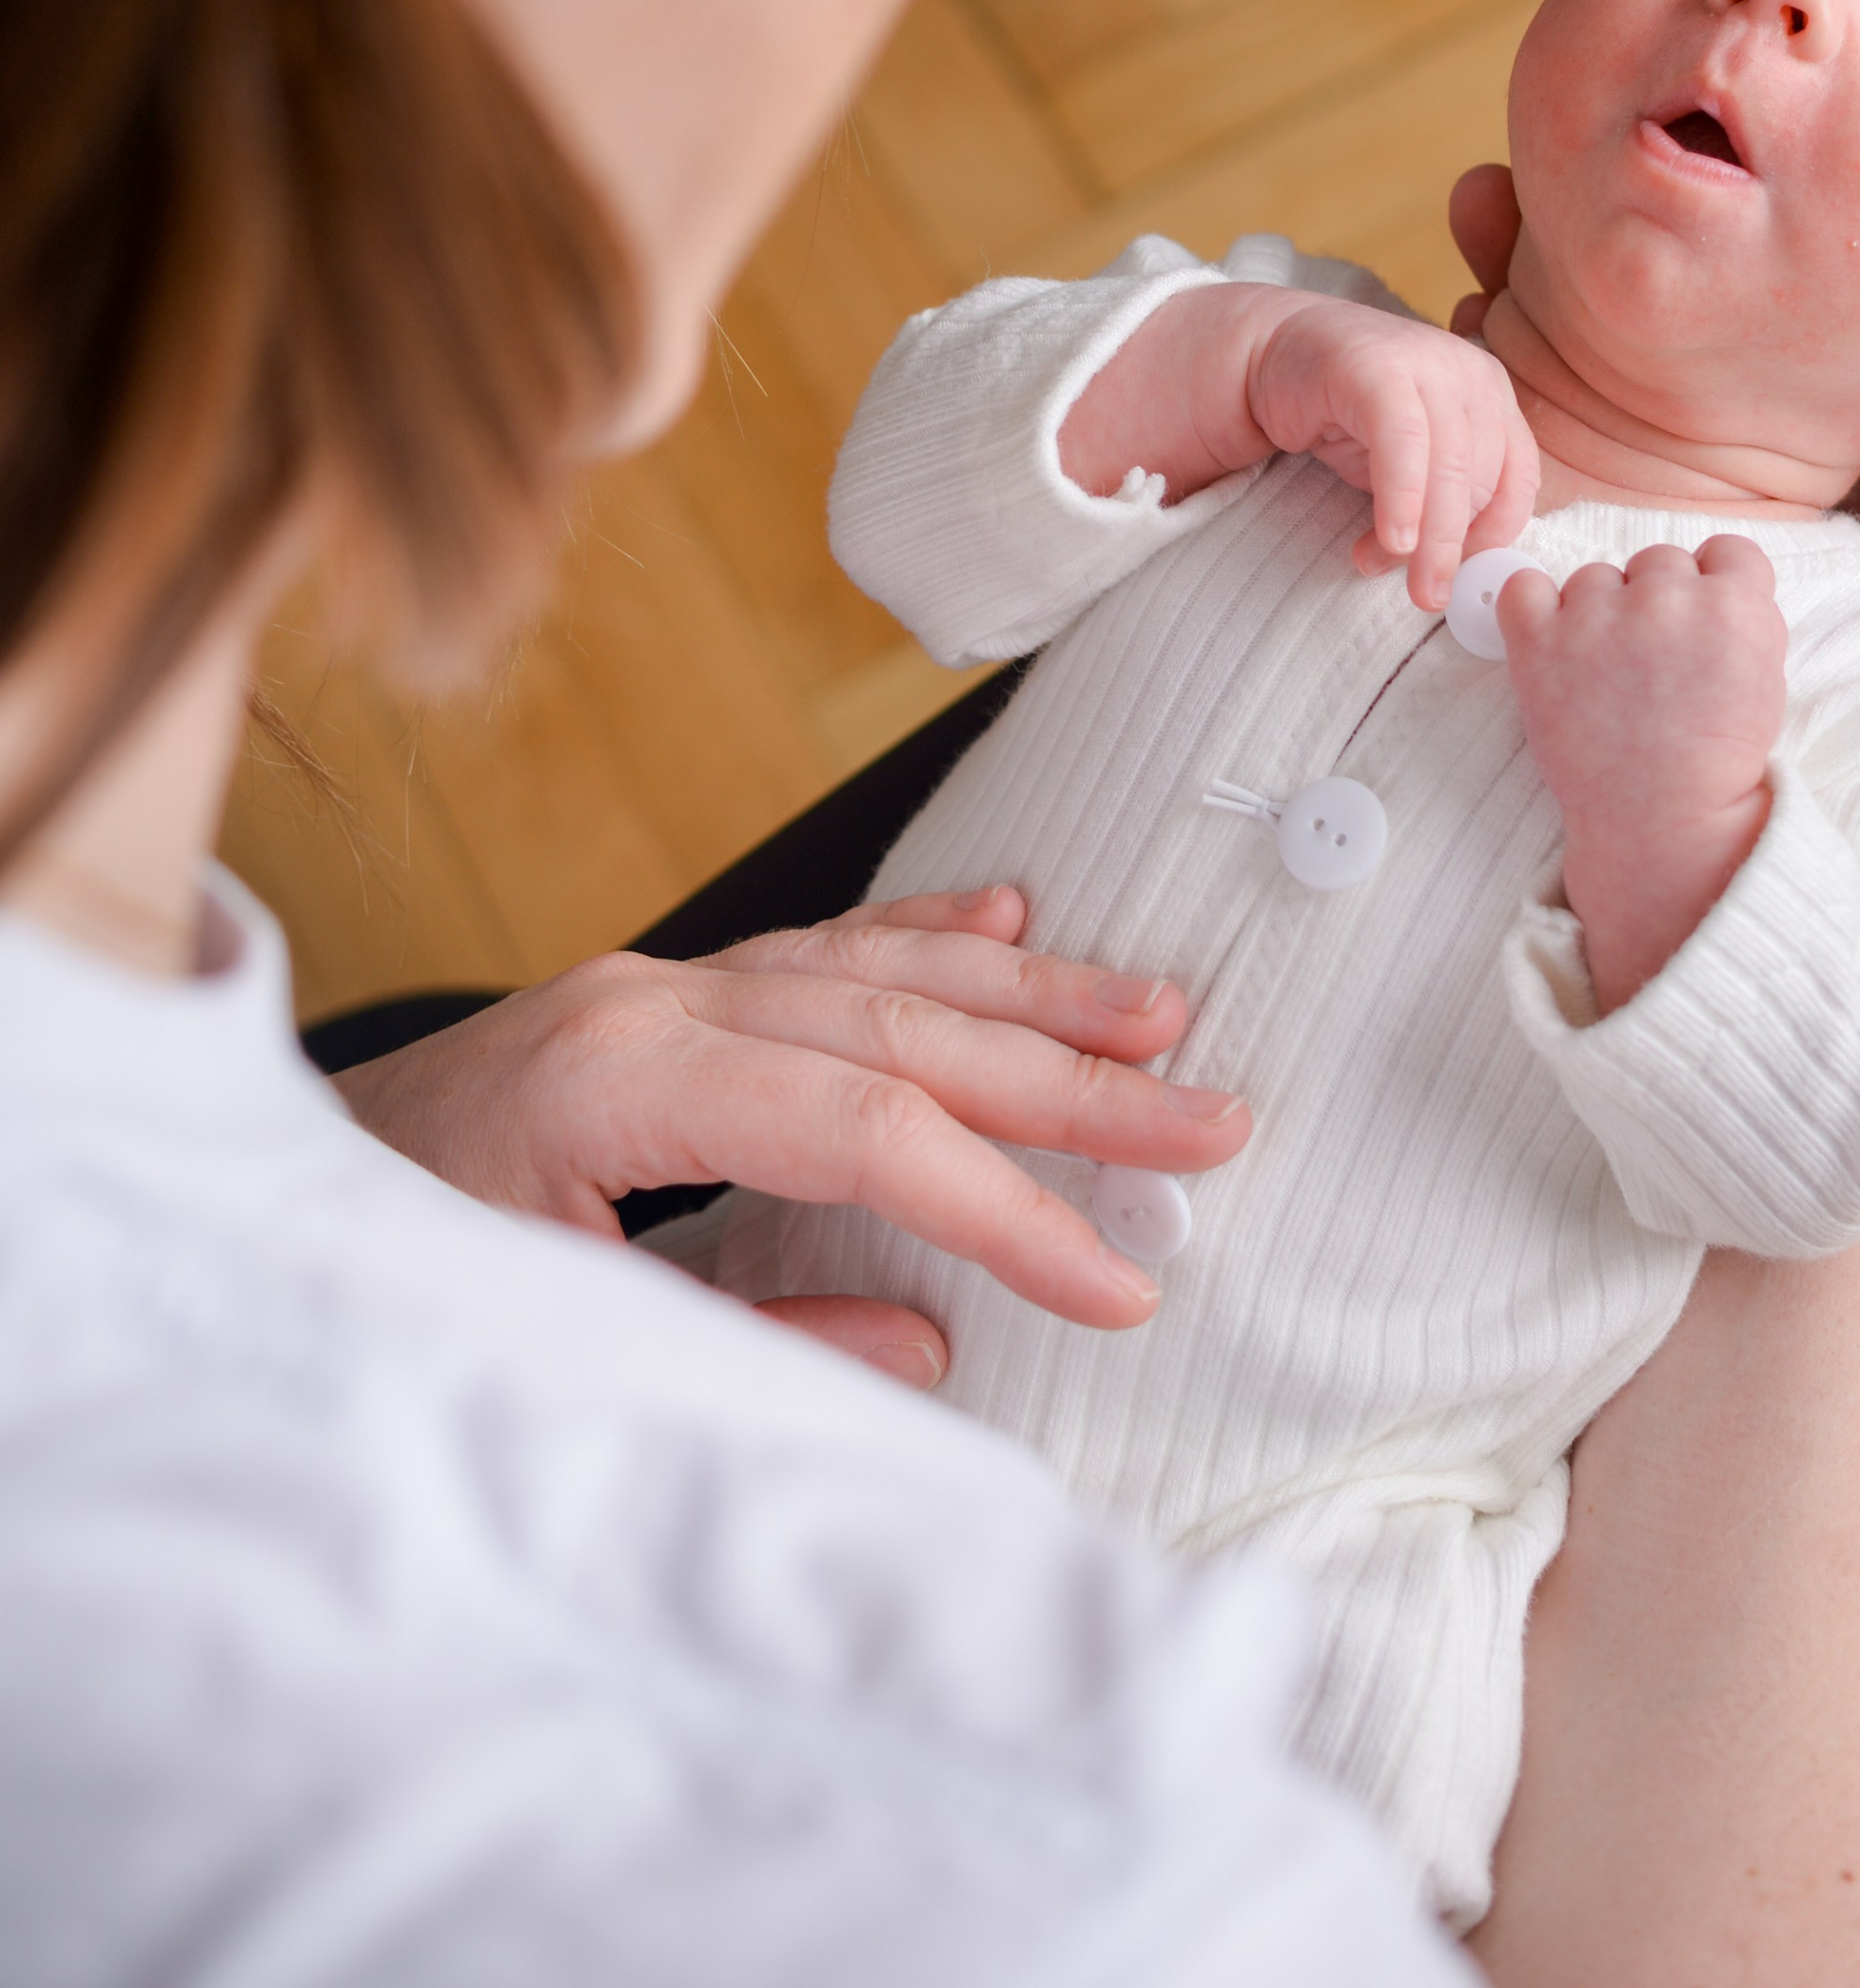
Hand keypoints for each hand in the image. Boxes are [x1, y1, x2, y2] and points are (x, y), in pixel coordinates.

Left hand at [335, 883, 1249, 1380]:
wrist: (237, 1206)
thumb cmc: (372, 1274)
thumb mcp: (537, 1339)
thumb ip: (743, 1348)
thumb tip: (934, 1350)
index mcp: (611, 1074)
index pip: (860, 1124)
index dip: (1003, 1202)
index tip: (1116, 1277)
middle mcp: (646, 998)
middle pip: (897, 1024)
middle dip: (1066, 1075)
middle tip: (1209, 1121)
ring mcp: (651, 981)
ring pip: (877, 965)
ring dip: (1029, 993)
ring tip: (1159, 1015)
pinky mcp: (651, 995)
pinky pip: (819, 941)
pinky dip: (927, 933)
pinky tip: (1011, 922)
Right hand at [1059, 278, 1537, 611]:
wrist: (1274, 355)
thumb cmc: (1347, 419)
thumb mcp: (1409, 468)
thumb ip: (1440, 505)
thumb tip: (1456, 573)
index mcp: (1491, 396)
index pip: (1517, 480)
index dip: (1493, 537)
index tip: (1460, 578)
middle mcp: (1470, 373)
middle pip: (1480, 480)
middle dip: (1450, 548)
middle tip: (1424, 596)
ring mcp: (1428, 363)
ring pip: (1447, 469)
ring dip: (1421, 535)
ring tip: (1381, 565)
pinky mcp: (1379, 368)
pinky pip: (1404, 443)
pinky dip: (1401, 498)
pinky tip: (1389, 540)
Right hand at [1451, 160, 1859, 777]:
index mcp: (1855, 401)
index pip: (1784, 263)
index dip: (1733, 176)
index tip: (1687, 95)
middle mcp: (1758, 431)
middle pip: (1666, 287)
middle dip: (1585, 213)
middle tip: (1530, 152)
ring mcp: (1680, 493)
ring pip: (1587, 347)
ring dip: (1522, 275)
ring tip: (1479, 206)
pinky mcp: (1622, 557)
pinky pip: (1544, 448)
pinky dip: (1495, 377)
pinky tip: (1459, 315)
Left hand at [1500, 537, 1783, 1010]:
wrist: (1662, 824)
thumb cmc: (1716, 761)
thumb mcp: (1765, 680)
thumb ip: (1742, 619)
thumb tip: (1709, 582)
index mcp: (1736, 606)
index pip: (1727, 551)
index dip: (1715, 589)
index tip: (1702, 629)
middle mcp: (1668, 597)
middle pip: (1660, 561)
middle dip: (1658, 604)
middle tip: (1652, 667)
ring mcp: (1600, 615)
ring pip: (1597, 576)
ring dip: (1599, 614)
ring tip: (1608, 680)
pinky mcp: (1540, 639)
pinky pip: (1522, 586)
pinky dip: (1530, 608)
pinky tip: (1551, 646)